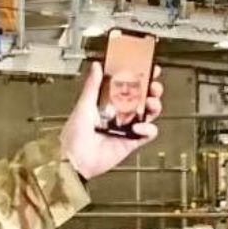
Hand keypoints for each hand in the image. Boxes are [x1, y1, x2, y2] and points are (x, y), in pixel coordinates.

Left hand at [60, 61, 162, 180]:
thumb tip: (96, 67)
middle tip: (153, 86)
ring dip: (153, 106)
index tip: (146, 67)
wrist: (75, 161)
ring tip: (150, 103)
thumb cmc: (73, 136)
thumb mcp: (83, 106)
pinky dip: (147, 129)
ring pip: (147, 113)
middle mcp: (117, 114)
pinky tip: (138, 127)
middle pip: (140, 98)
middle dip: (150, 90)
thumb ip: (92, 87)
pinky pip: (146, 134)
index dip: (137, 76)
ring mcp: (124, 128)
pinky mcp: (130, 142)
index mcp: (106, 103)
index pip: (126, 85)